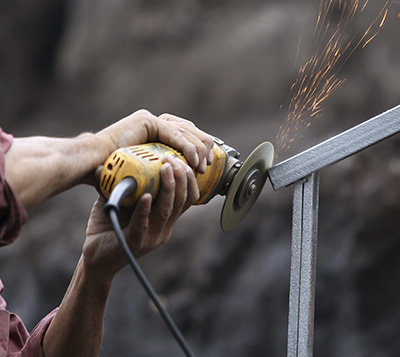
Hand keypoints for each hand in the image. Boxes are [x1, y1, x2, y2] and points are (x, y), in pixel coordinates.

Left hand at [83, 156, 198, 281]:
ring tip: (165, 168)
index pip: (188, 197)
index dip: (189, 178)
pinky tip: (146, 197)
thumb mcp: (124, 201)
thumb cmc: (111, 226)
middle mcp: (163, 228)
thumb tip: (120, 156)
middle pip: (182, 201)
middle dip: (181, 177)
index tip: (179, 158)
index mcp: (165, 218)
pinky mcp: (134, 243)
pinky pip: (142, 225)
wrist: (96, 258)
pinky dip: (144, 210)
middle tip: (171, 159)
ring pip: (166, 211)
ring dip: (168, 188)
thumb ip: (128, 183)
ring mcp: (151, 237)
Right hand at [96, 110, 213, 173]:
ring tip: (201, 167)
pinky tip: (193, 160)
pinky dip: (187, 148)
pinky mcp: (147, 121)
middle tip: (208, 164)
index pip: (186, 133)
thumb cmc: (117, 173)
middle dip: (203, 146)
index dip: (200, 146)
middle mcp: (155, 122)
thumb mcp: (148, 171)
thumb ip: (163, 169)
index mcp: (155, 132)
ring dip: (198, 149)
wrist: (94, 166)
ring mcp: (151, 119)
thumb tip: (181, 178)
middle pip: (189, 129)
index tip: (207, 162)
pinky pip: (174, 134)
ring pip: (185, 131)